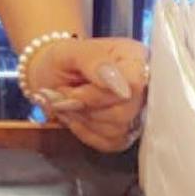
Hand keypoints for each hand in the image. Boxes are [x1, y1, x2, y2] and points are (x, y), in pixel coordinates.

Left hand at [25, 36, 147, 153]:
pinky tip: (77, 116)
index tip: (76, 92)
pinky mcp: (128, 133)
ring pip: (118, 130)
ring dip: (84, 119)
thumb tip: (119, 84)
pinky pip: (111, 143)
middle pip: (125, 111)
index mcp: (134, 57)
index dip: (103, 94)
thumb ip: (94, 62)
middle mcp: (143, 84)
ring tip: (69, 103)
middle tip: (65, 93)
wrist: (52, 78)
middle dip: (86, 105)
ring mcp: (137, 111)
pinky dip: (87, 132)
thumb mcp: (68, 52)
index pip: (134, 84)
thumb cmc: (63, 61)